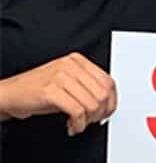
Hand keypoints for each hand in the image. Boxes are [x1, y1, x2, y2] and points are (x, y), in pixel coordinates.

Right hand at [0, 52, 116, 135]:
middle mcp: (70, 66)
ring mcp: (60, 77)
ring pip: (91, 103)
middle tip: (92, 121)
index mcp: (78, 61)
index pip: (108, 81)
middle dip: (100, 112)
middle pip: (102, 93)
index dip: (111, 101)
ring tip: (79, 124)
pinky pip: (76, 110)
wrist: (12, 92)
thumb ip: (87, 85)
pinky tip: (72, 126)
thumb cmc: (40, 89)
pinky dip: (78, 123)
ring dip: (88, 120)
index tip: (107, 112)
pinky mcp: (50, 91)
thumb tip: (108, 102)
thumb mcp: (68, 81)